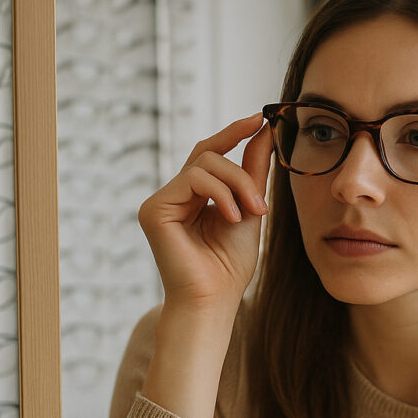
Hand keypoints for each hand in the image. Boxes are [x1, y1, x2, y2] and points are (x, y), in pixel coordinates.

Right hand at [138, 114, 272, 311]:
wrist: (216, 299)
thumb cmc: (230, 264)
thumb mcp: (250, 209)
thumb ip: (252, 171)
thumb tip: (263, 130)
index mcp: (193, 196)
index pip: (210, 153)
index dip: (234, 133)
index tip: (260, 119)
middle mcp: (174, 195)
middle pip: (209, 154)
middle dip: (241, 172)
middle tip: (262, 202)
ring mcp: (161, 201)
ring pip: (205, 164)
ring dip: (236, 185)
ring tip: (252, 214)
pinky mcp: (154, 209)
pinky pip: (193, 179)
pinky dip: (220, 194)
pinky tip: (232, 218)